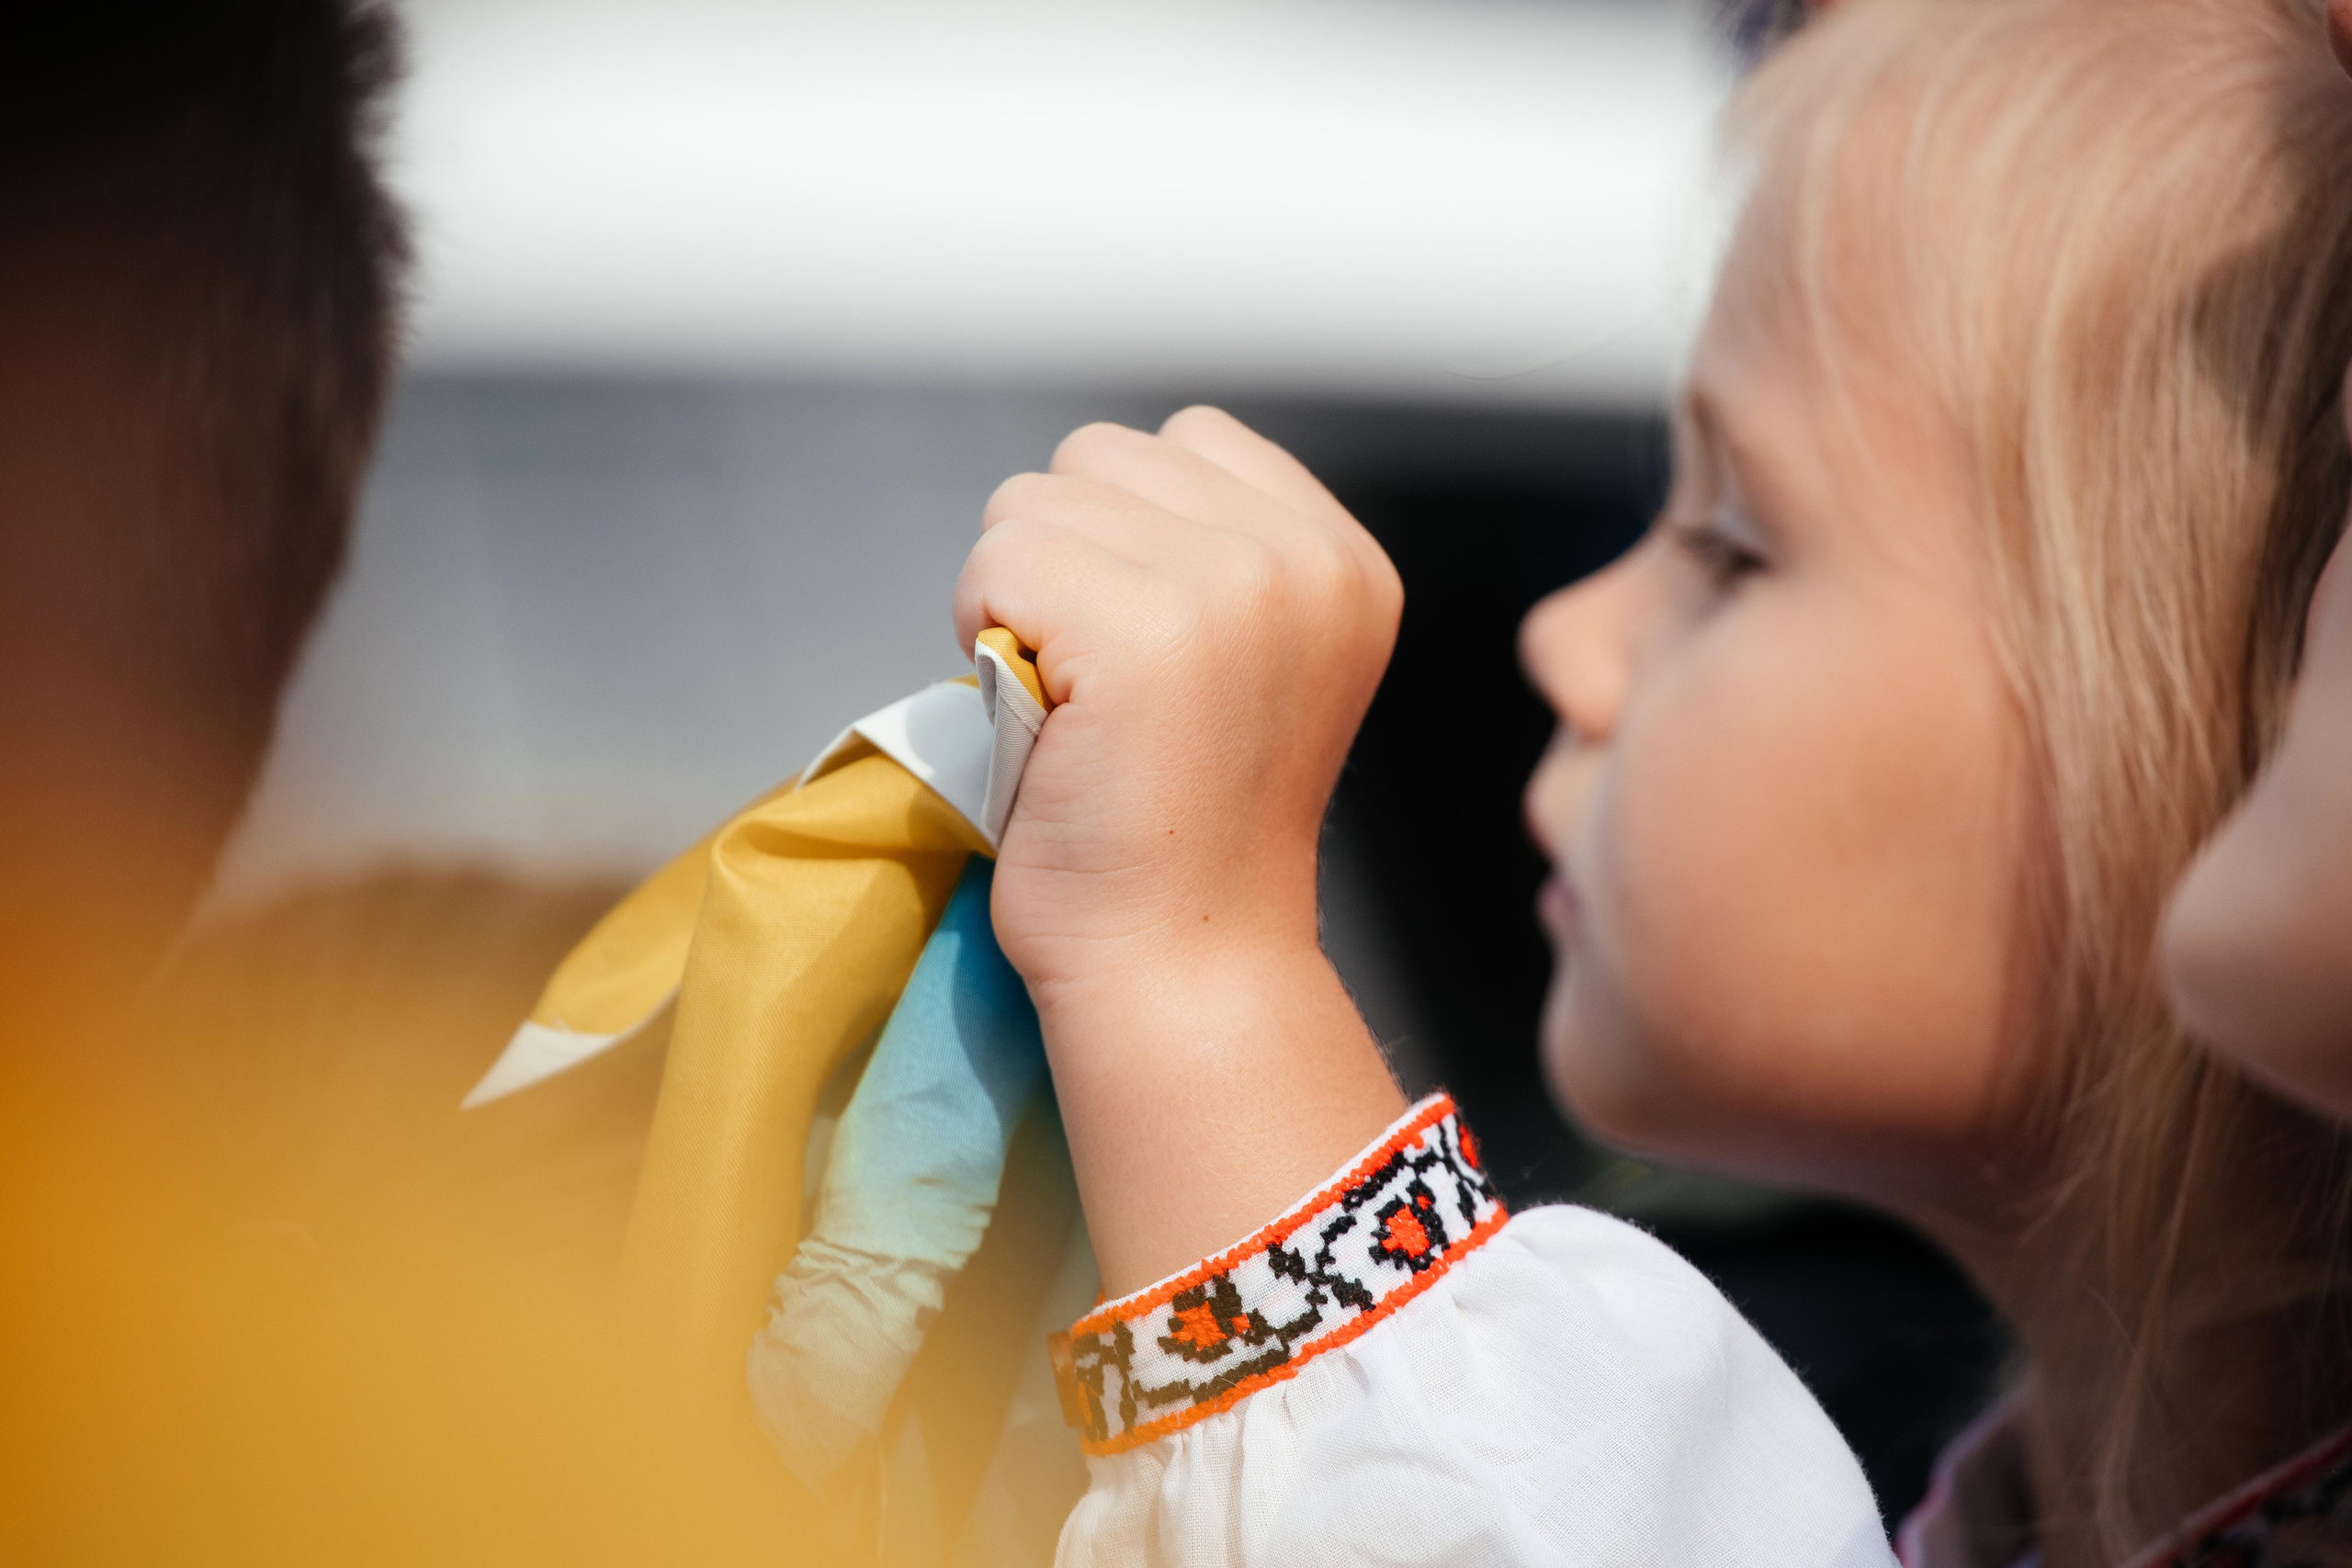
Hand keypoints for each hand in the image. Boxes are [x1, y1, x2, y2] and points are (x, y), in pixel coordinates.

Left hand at [952, 407, 1407, 1293]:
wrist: (1181, 962)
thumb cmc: (1182, 827)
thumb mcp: (1246, 658)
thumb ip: (1207, 552)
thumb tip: (1094, 484)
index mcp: (1344, 560)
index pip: (1182, 441)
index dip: (1126, 536)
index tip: (1145, 655)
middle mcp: (1304, 557)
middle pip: (1099, 457)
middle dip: (1065, 557)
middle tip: (1097, 687)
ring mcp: (1230, 586)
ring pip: (1033, 502)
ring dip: (1017, 596)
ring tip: (1071, 703)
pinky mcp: (1141, 627)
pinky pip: (996, 562)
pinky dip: (984, 634)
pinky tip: (1042, 717)